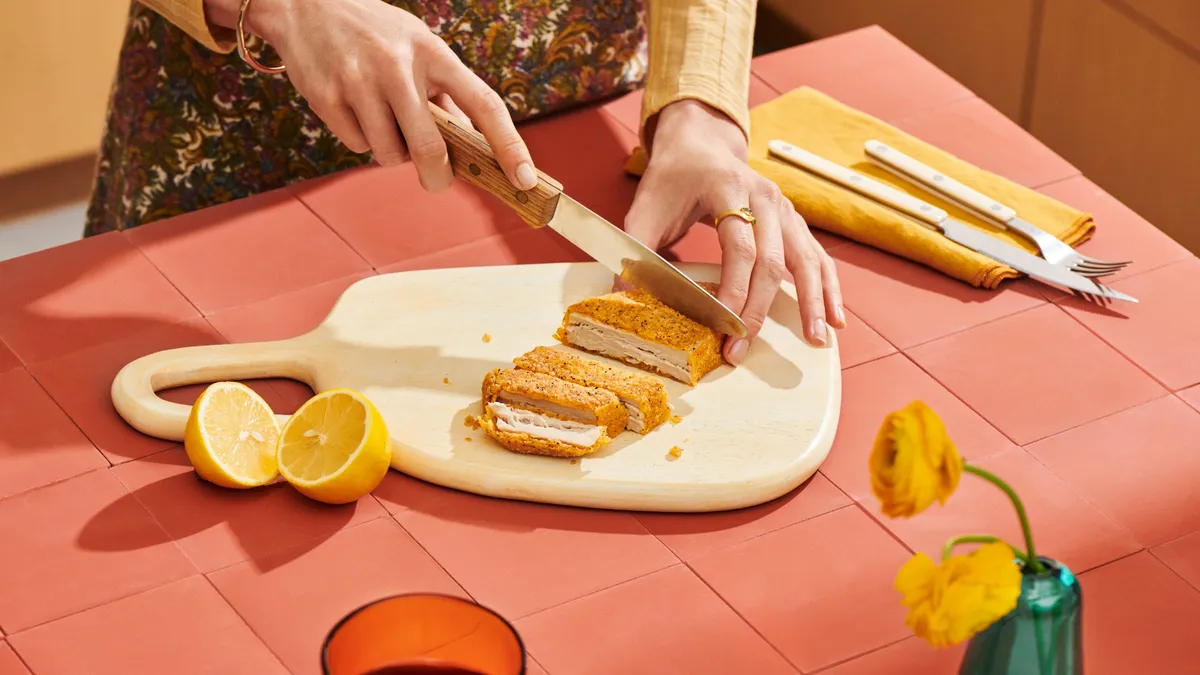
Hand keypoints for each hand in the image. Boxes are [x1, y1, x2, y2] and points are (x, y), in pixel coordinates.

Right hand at [216, 0, 537, 191]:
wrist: (303, 4)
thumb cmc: (375, 33)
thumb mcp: (417, 46)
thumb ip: (445, 92)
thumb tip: (474, 144)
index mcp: (433, 52)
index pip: (484, 104)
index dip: (510, 146)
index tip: (526, 179)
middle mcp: (398, 67)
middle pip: (430, 149)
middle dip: (438, 177)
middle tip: (437, 181)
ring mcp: (360, 83)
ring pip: (390, 155)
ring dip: (392, 152)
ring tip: (381, 119)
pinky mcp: (327, 99)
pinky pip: (357, 147)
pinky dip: (361, 140)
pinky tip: (353, 108)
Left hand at [625, 100, 845, 362]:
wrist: (700, 143)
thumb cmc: (671, 179)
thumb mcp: (644, 208)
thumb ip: (633, 249)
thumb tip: (621, 296)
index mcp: (727, 188)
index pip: (739, 247)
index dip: (734, 289)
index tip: (724, 325)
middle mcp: (763, 195)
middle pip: (772, 259)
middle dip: (759, 309)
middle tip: (742, 347)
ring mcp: (784, 207)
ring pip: (805, 258)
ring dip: (812, 301)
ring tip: (815, 339)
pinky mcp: (793, 220)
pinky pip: (817, 256)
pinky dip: (829, 287)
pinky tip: (835, 317)